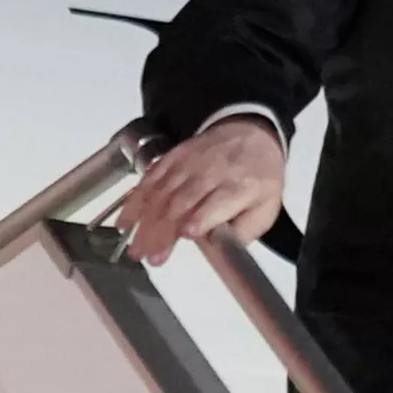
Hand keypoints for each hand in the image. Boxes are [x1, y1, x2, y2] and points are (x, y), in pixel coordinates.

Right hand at [119, 117, 286, 266]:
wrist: (250, 134)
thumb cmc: (258, 179)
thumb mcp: (266, 209)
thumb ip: (245, 231)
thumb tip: (220, 249)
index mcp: (239, 187)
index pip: (216, 203)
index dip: (199, 218)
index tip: (184, 235)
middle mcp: (211, 173)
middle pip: (182, 202)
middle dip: (163, 231)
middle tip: (151, 257)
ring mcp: (189, 164)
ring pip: (161, 194)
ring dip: (145, 223)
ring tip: (135, 250)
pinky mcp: (172, 158)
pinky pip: (149, 180)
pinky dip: (134, 202)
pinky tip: (125, 222)